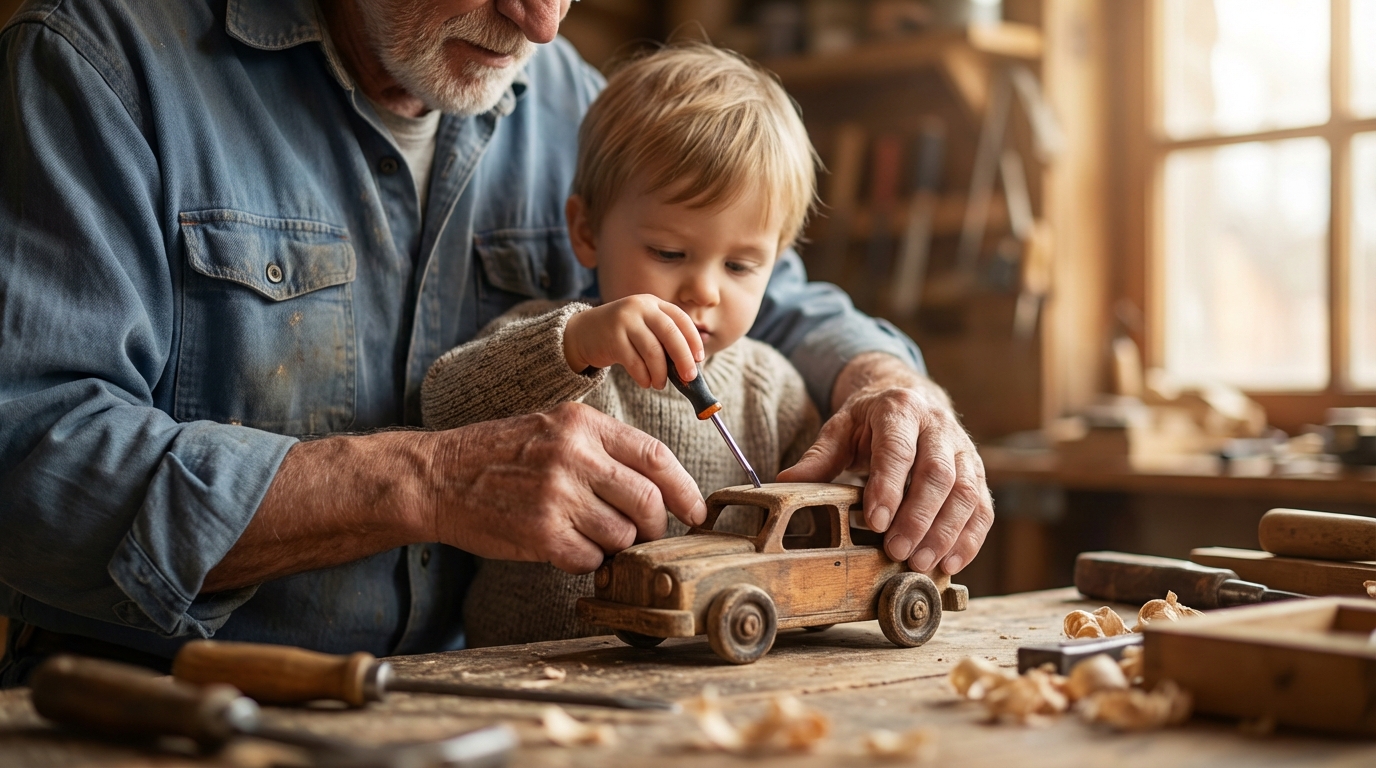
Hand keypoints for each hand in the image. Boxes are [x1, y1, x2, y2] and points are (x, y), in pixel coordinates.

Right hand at [426, 402, 706, 573]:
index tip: (696, 511)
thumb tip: (660, 488)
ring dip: (615, 544)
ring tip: (589, 534)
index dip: (685, 489)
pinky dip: (586, 560)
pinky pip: (590, 559)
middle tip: (645, 534)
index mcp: (583, 424)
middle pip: (648, 502)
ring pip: (622, 535)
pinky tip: (564, 546)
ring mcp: (558, 495)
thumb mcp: (554, 428)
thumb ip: (604, 450)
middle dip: (655, 526)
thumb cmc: (500, 455)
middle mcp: (574, 456)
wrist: (438, 476)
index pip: (655, 457)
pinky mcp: (541, 533)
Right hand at [563, 295, 703, 388]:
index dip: (693, 339)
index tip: (699, 359)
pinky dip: (643, 376)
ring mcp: (625, 321)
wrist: (582, 333)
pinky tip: (646, 383)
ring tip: (660, 384)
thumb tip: (690, 365)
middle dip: (683, 358)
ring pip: (652, 351)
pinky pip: (634, 362)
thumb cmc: (621, 335)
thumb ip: (664, 339)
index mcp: (653, 304)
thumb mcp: (643, 327)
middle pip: (670, 333)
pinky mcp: (612, 338)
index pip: (681, 319)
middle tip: (689, 377)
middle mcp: (640, 308)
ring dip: (661, 373)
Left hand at [777, 353, 992, 574]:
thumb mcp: (840, 428)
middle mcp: (938, 425)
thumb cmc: (871, 420)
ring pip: (967, 492)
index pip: (898, 449)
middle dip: (919, 517)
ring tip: (922, 563)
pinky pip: (983, 507)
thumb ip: (819, 457)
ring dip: (946, 533)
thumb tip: (787, 481)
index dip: (888, 486)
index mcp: (900, 409)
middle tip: (897, 551)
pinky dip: (970, 538)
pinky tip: (950, 563)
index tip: (875, 522)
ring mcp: (963, 449)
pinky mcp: (977, 473)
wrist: (910, 398)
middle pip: (938, 473)